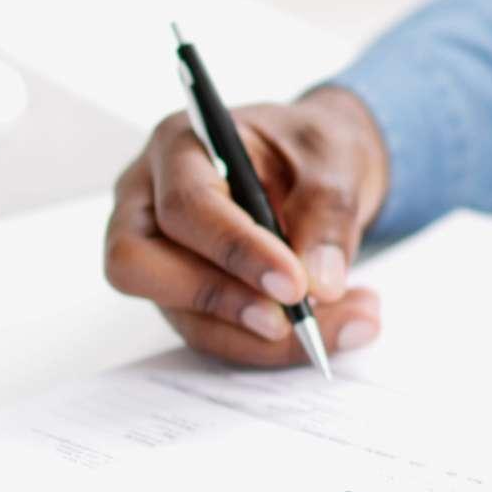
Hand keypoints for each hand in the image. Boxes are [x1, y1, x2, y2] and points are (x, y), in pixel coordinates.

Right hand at [104, 87, 391, 364]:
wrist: (317, 165)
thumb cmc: (311, 146)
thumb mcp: (334, 156)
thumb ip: (329, 212)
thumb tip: (320, 286)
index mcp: (180, 146)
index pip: (184, 205)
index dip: (235, 250)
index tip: (295, 283)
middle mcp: (149, 200)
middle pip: (139, 265)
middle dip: (220, 301)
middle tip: (293, 319)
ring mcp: (160, 254)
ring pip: (184, 315)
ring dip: (264, 338)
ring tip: (352, 320)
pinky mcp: (184, 297)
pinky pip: (217, 335)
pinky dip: (274, 346)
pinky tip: (336, 325)